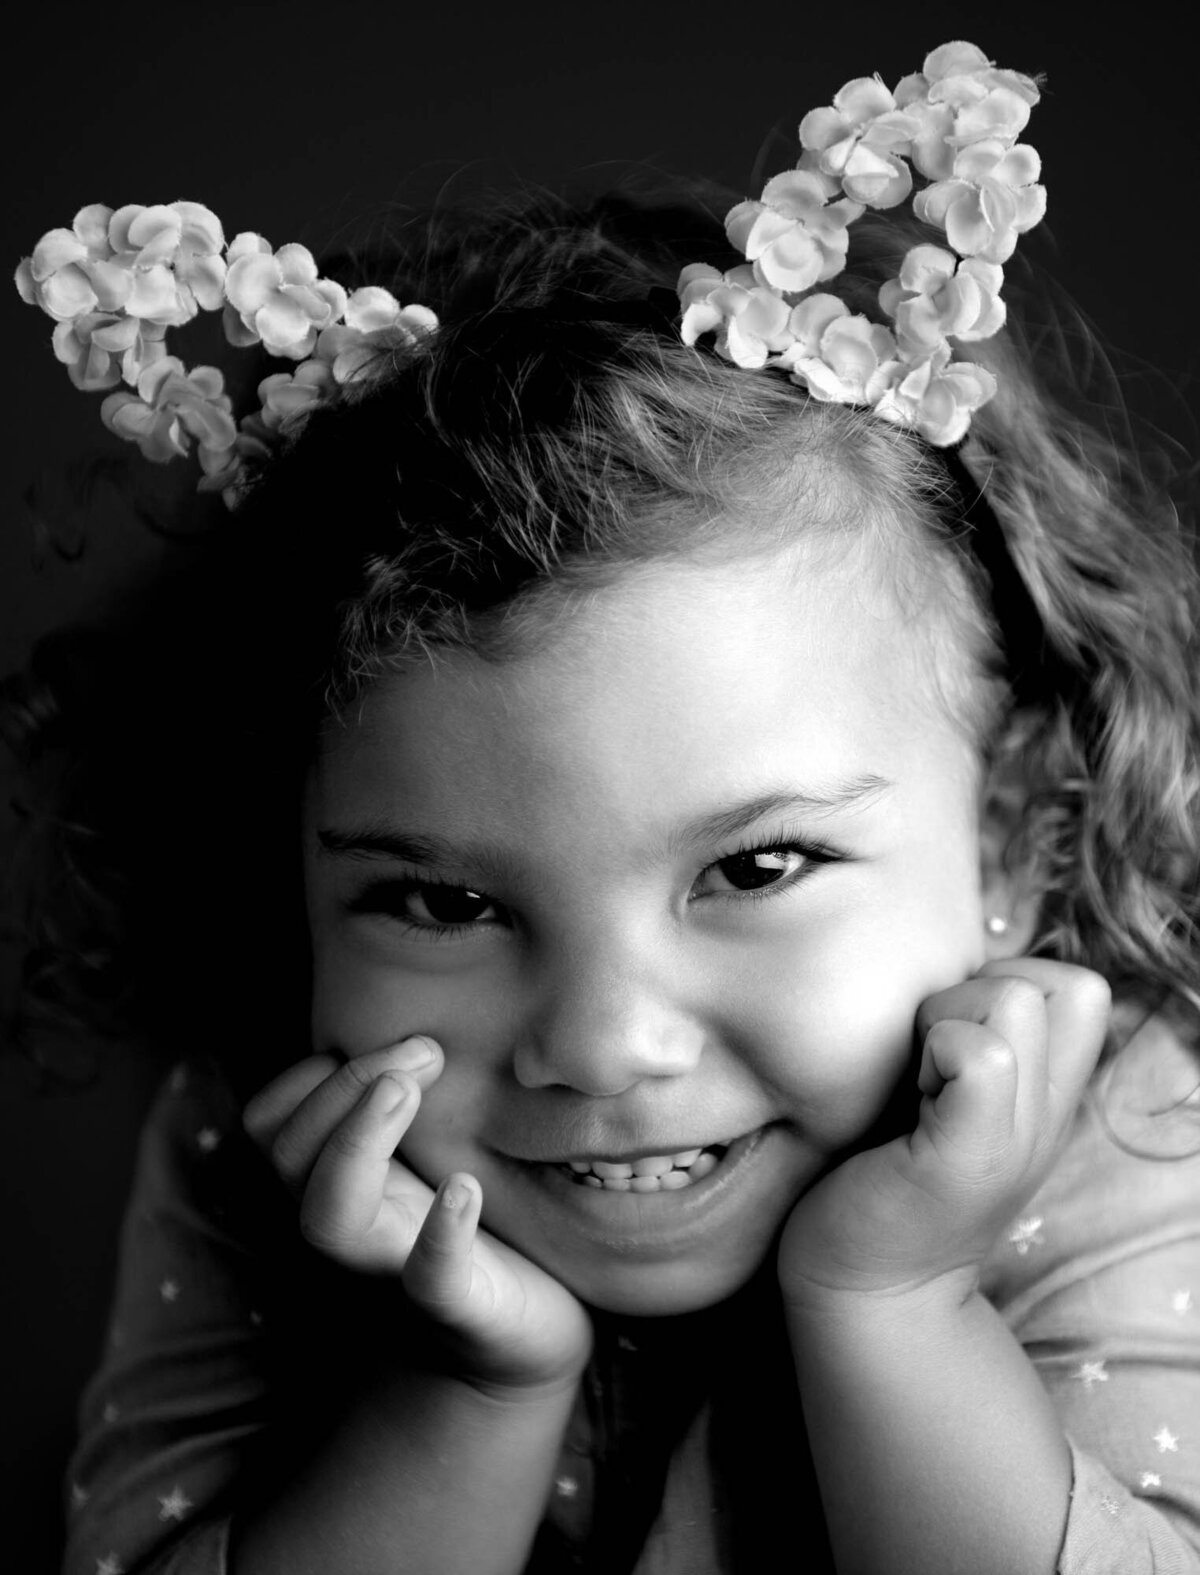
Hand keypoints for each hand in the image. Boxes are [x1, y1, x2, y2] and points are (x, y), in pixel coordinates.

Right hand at [243, 1039, 592, 1393]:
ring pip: (329, 1217)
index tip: (391, 1039)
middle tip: (424, 1051)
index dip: (309, 1075)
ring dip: (358, 1142)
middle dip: (344, 1083)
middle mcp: (355, 1227)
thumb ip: (407, 1097)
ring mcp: (397, 1271)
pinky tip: (464, 1190)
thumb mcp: (434, 1153)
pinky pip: (431, 1281)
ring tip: (409, 1087)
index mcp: (342, 1183)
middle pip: (288, 1155)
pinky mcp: (462, 1308)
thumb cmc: (481, 1230)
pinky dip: (439, 1235)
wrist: (527, 1344)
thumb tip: (420, 1013)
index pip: (271, 1123)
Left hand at [778, 958, 1110, 1309]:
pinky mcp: (968, 1157)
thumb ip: (967, 1040)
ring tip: (914, 1079)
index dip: (1011, 981)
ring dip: (945, 1019)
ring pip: (1016, 1000)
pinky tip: (904, 1102)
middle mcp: (1047, 1116)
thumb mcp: (944, 1099)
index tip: (948, 1037)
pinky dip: (933, 1054)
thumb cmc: (879, 1178)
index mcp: (1045, 1098)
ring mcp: (1016, 1138)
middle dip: (976, 991)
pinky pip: (981, 1056)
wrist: (862, 1292)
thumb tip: (945, 965)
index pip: (1080, 987)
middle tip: (926, 1057)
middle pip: (1062, 983)